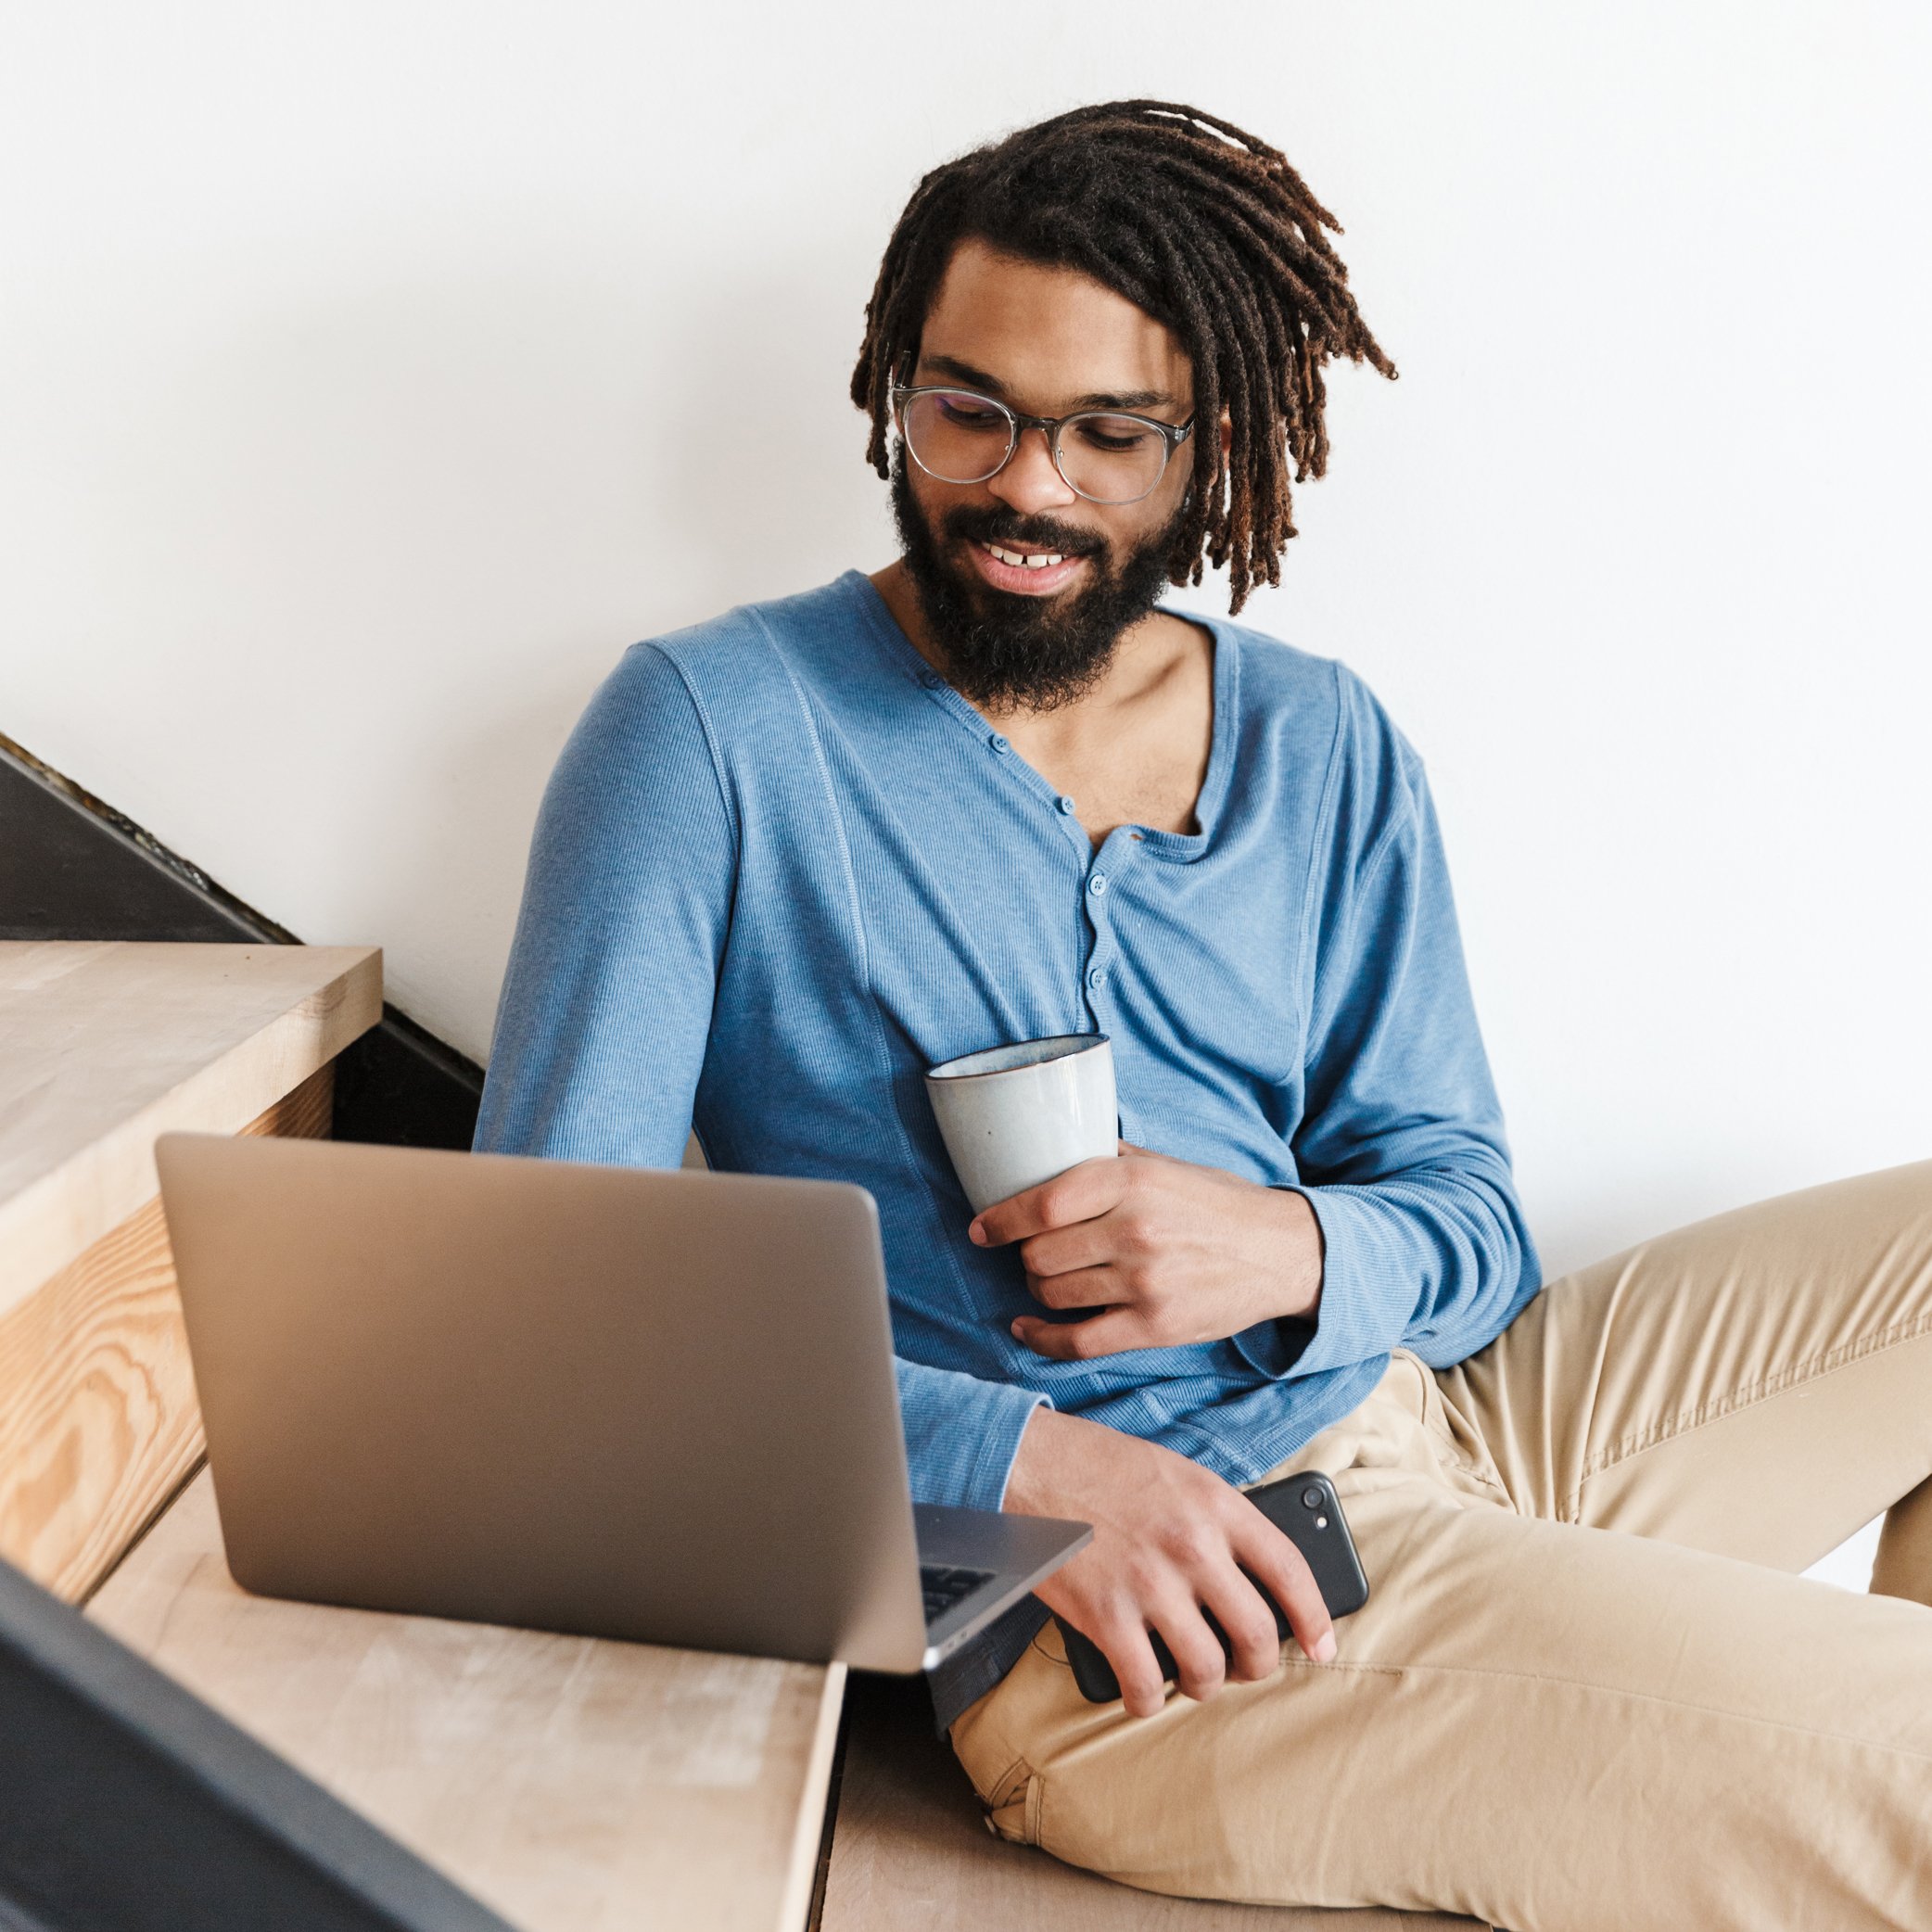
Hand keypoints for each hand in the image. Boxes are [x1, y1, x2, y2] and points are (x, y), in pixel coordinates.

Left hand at [969, 1140, 1323, 1360]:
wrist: (1283, 1253)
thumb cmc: (1220, 1204)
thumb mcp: (1167, 1165)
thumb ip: (1111, 1159)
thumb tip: (1052, 1150)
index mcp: (1134, 1181)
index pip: (1044, 1203)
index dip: (1000, 1219)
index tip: (981, 1228)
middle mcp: (1135, 1230)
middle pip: (1040, 1253)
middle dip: (1025, 1256)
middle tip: (1032, 1253)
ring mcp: (1145, 1282)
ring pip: (1053, 1294)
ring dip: (1038, 1291)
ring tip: (1046, 1282)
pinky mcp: (1155, 1326)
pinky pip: (1077, 1341)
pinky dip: (1042, 1338)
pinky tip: (1029, 1327)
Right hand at [1005, 1407, 1334, 1716]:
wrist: (1028, 1464)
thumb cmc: (1101, 1465)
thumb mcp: (1177, 1473)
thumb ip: (1216, 1521)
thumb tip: (1247, 1580)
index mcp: (1217, 1505)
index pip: (1291, 1570)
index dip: (1315, 1618)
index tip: (1322, 1646)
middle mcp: (1192, 1547)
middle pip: (1257, 1634)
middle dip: (1259, 1665)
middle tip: (1246, 1667)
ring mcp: (1150, 1584)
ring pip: (1208, 1669)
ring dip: (1206, 1685)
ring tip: (1194, 1677)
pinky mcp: (1106, 1615)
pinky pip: (1145, 1685)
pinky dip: (1150, 1701)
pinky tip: (1145, 1692)